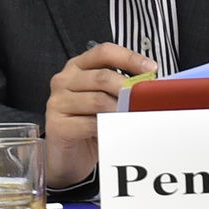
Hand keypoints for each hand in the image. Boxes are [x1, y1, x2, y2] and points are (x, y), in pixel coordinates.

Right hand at [45, 42, 156, 185]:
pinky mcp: (57, 125)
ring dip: (120, 110)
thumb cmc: (88, 124)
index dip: (129, 58)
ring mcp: (57, 102)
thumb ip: (119, 87)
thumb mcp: (105, 99)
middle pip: (102, 76)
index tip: (150, 69)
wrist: (67, 156)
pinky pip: (91, 123)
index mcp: (77, 67)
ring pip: (98, 100)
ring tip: (131, 116)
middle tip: (144, 99)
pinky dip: (108, 127)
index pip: (104, 52)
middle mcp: (64, 80)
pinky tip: (115, 130)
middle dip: (128, 88)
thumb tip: (149, 84)